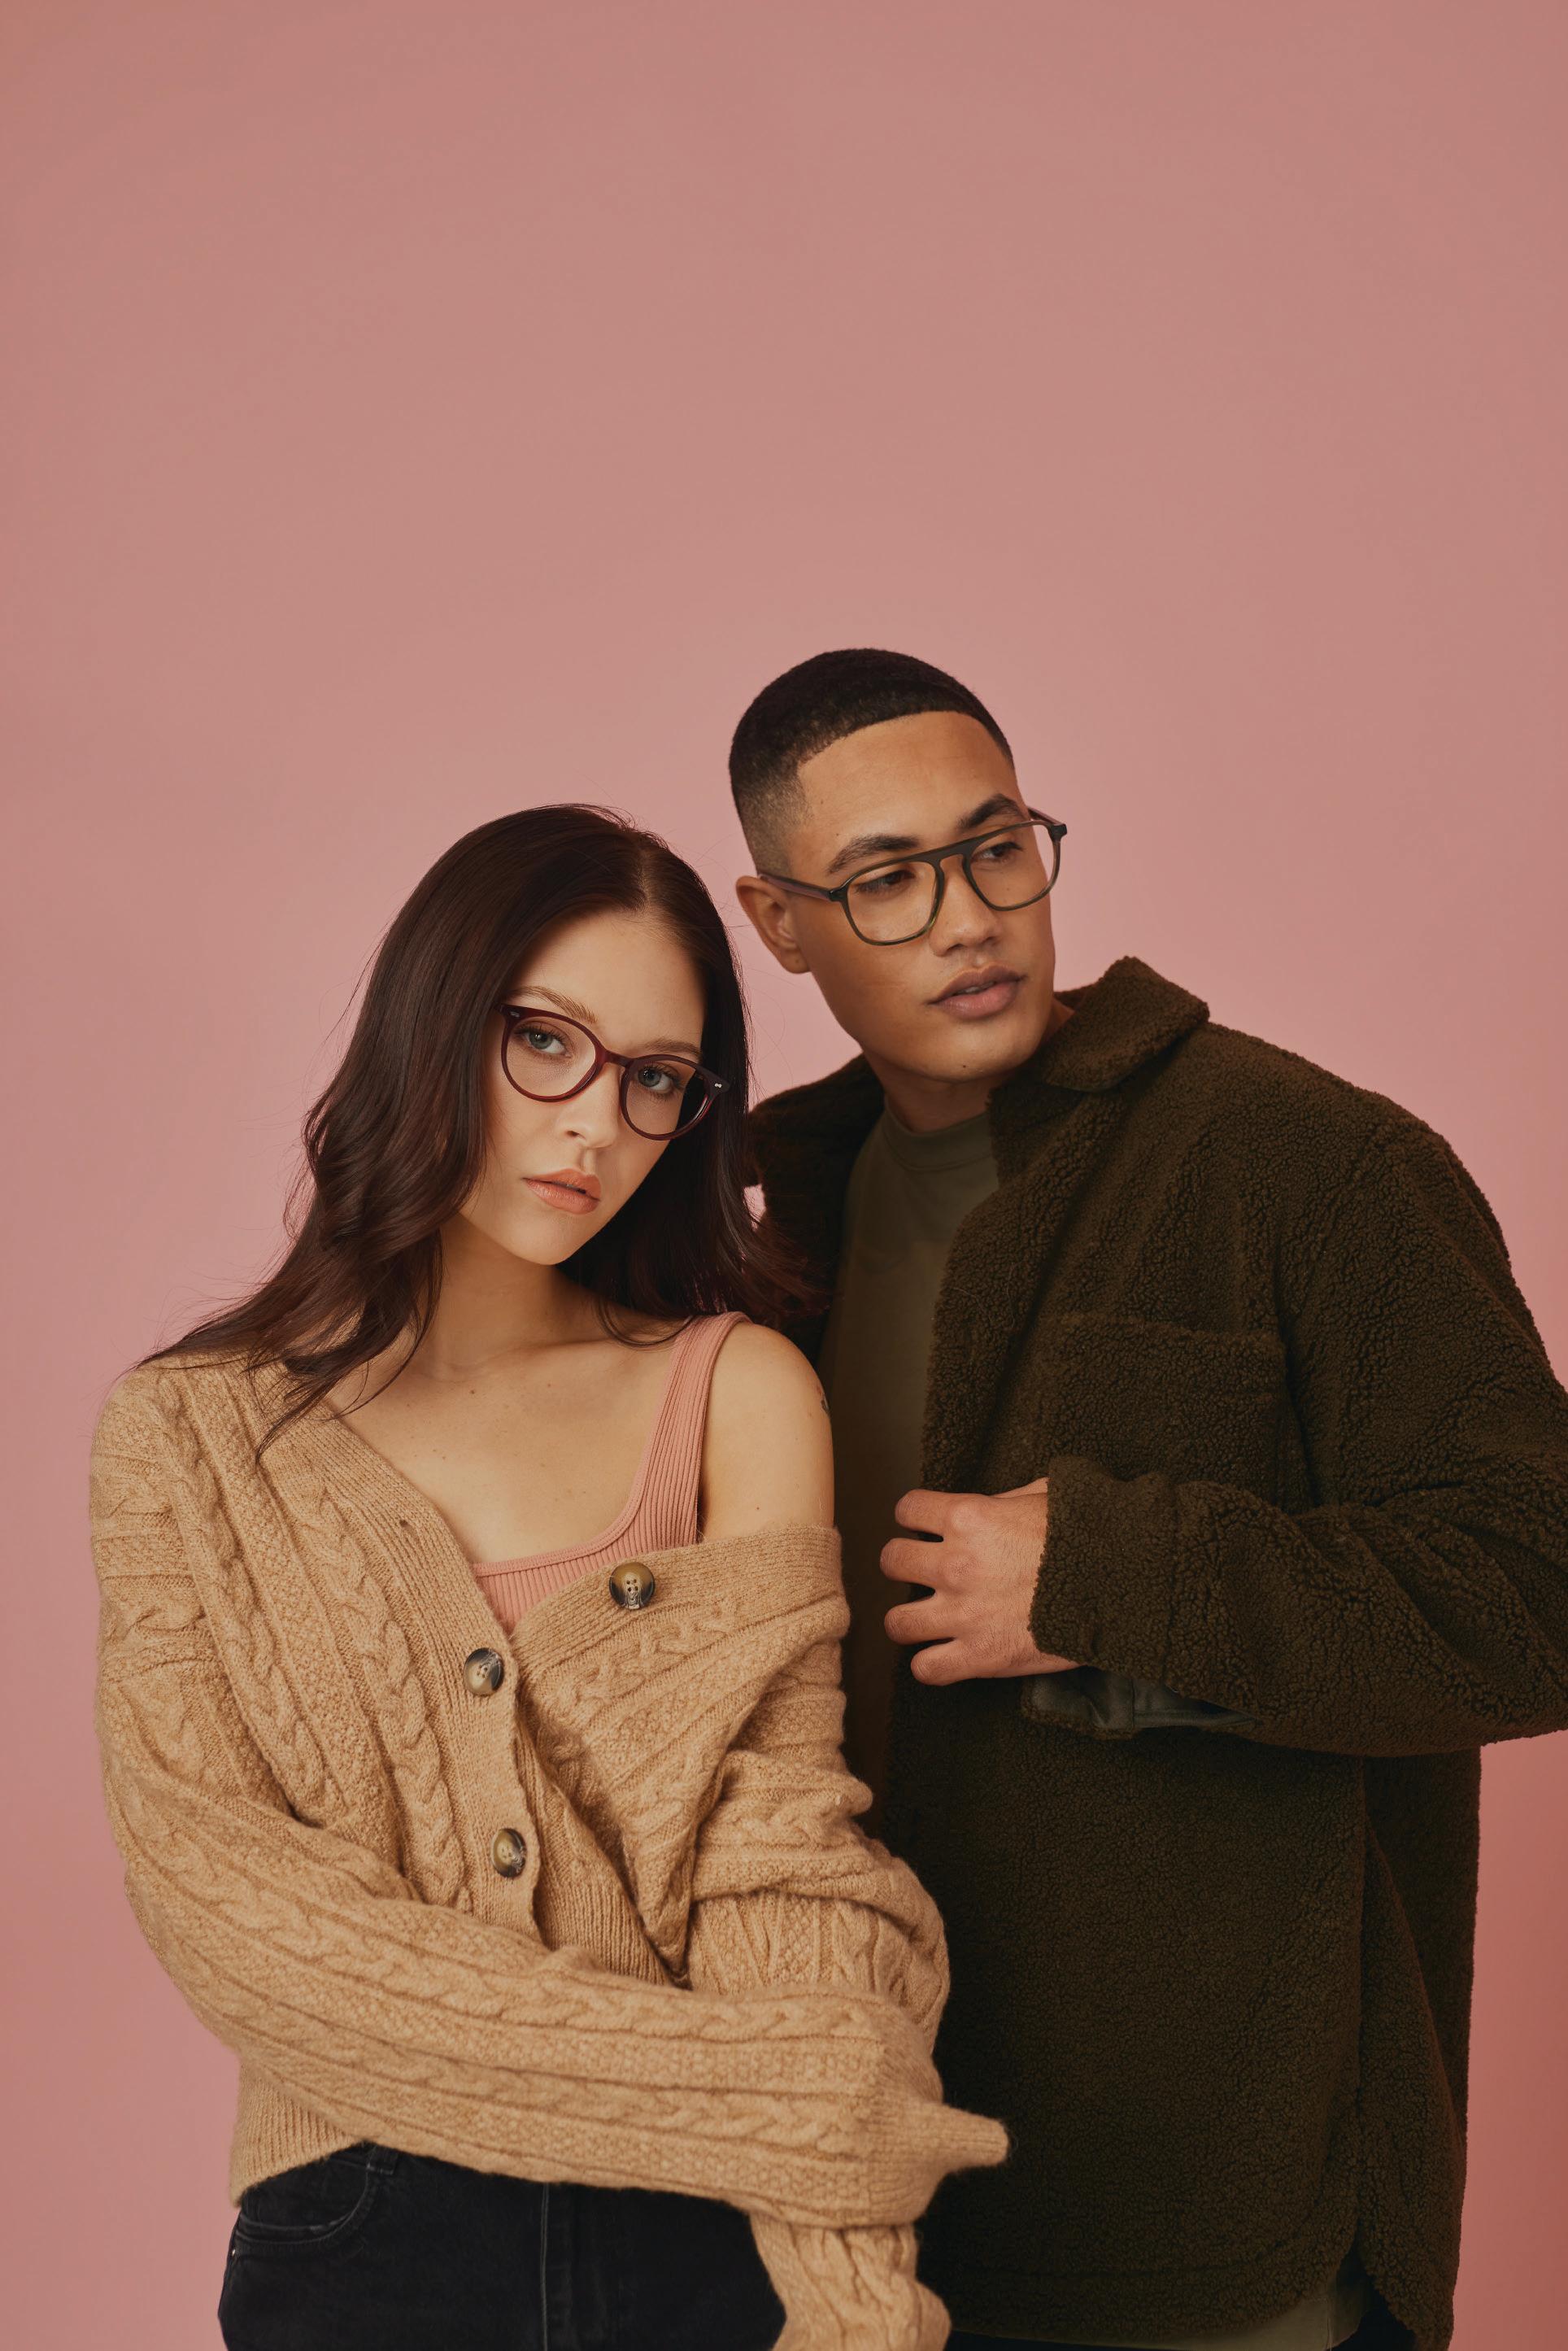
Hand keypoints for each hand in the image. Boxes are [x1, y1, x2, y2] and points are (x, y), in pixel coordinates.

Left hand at [881, 1479, 1079, 1685]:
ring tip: (928, 1618)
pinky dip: (932, 1665)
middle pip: (891, 1562)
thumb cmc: (1089, 1536)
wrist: (1123, 1584)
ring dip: (910, 1619)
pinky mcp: (980, 1657)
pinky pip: (926, 1669)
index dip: (915, 1517)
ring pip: (897, 1622)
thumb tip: (983, 1508)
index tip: (925, 1526)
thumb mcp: (1043, 1495)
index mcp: (969, 1518)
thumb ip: (1001, 1500)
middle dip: (905, 1564)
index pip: (907, 1510)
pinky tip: (945, 1655)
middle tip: (925, 1571)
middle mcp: (956, 1564)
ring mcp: (964, 1614)